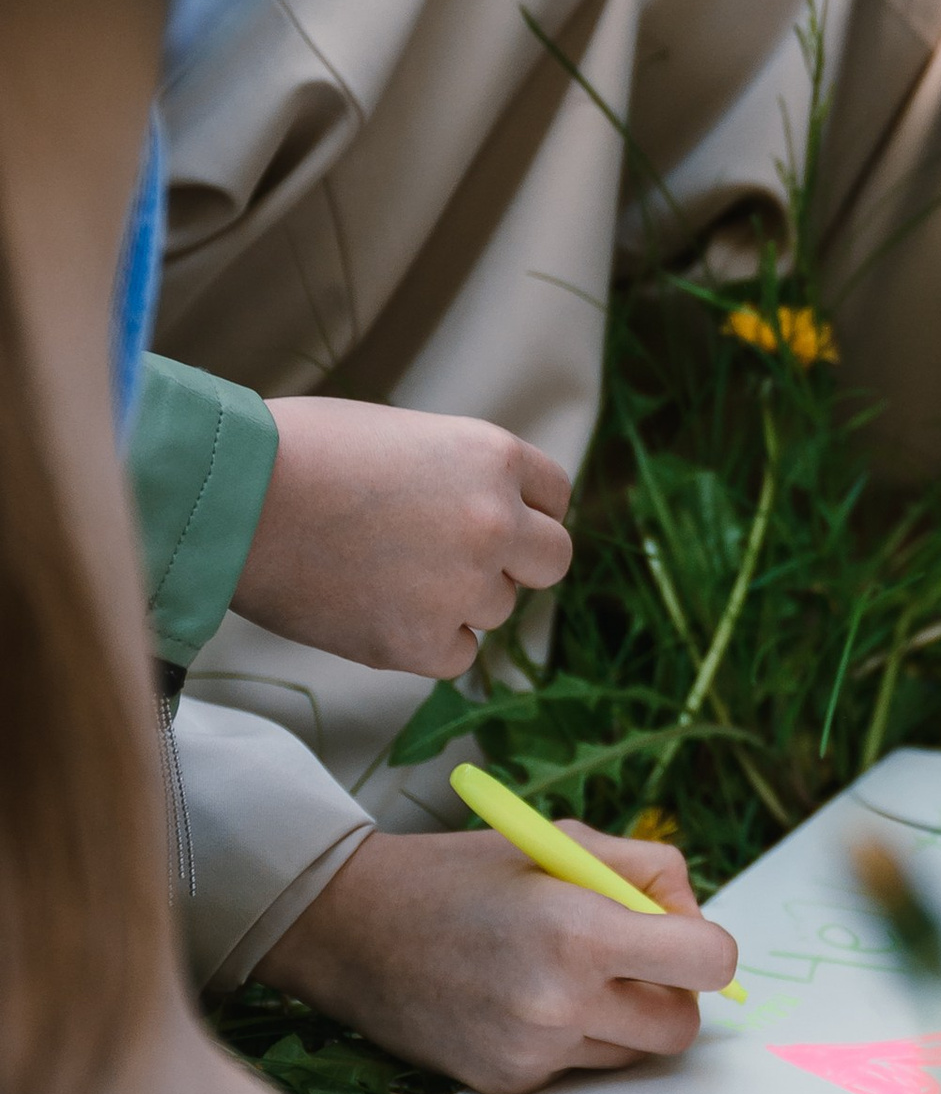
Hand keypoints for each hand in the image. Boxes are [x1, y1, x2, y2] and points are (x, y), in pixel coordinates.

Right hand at [232, 398, 571, 675]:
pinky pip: (456, 655)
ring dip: (456, 600)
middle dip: (515, 563)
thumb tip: (483, 510)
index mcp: (492, 455)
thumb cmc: (300, 453)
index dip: (524, 509)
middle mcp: (495, 521)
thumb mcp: (404, 437)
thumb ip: (458, 475)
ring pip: (495, 610)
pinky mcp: (419, 643)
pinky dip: (424, 642)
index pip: (555, 495)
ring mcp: (463, 587)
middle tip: (458, 561)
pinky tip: (374, 609)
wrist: (232, 498)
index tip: (495, 520)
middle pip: (551, 561)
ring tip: (383, 573)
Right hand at [258, 822, 739, 1093]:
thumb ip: (646, 871)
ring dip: (621, 1018)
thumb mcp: (562, 840)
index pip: (709, 963)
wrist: (354, 929)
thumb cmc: (465, 874)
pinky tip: (524, 998)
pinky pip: (577, 1067)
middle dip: (672, 993)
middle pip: (680, 1027)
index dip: (708, 947)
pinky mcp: (507, 1083)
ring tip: (568, 972)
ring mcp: (532, 1052)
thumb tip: (695, 918)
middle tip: (634, 961)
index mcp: (582, 931)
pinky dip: (571, 1037)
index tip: (682, 935)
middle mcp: (561, 1003)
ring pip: (631, 1053)